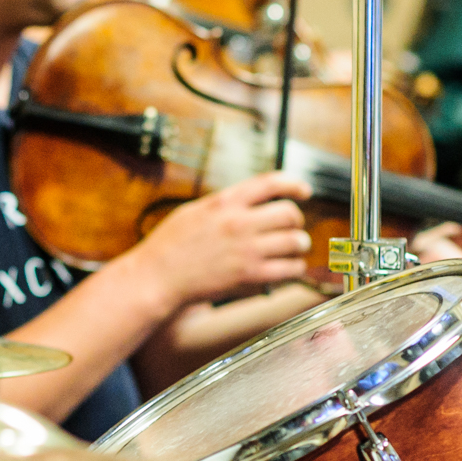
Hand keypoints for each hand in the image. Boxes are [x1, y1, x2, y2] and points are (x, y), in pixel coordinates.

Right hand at [131, 172, 312, 305]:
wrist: (158, 278)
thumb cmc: (169, 245)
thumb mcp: (194, 210)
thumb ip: (224, 204)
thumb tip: (250, 201)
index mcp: (225, 202)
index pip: (271, 183)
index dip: (294, 183)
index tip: (303, 190)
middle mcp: (239, 223)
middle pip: (289, 213)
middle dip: (296, 219)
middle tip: (292, 226)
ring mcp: (247, 250)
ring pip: (295, 241)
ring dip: (298, 244)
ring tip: (293, 248)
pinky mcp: (250, 276)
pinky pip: (289, 269)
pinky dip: (294, 267)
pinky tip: (287, 267)